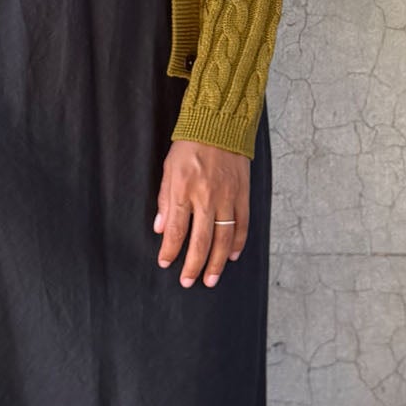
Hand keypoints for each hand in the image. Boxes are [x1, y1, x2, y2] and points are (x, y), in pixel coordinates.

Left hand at [155, 139, 249, 287]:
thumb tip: (161, 228)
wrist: (220, 124)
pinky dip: (239, 242)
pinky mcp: (243, 194)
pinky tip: (233, 255)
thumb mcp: (169, 169)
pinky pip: (242, 224)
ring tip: (211, 278)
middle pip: (201, 241)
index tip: (165, 263)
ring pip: (224, 238)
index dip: (170, 251)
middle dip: (194, 265)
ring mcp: (227, 197)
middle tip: (189, 282)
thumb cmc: (190, 145)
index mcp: (184, 190)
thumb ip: (165, 200)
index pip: (176, 230)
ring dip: (217, 262)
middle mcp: (207, 197)